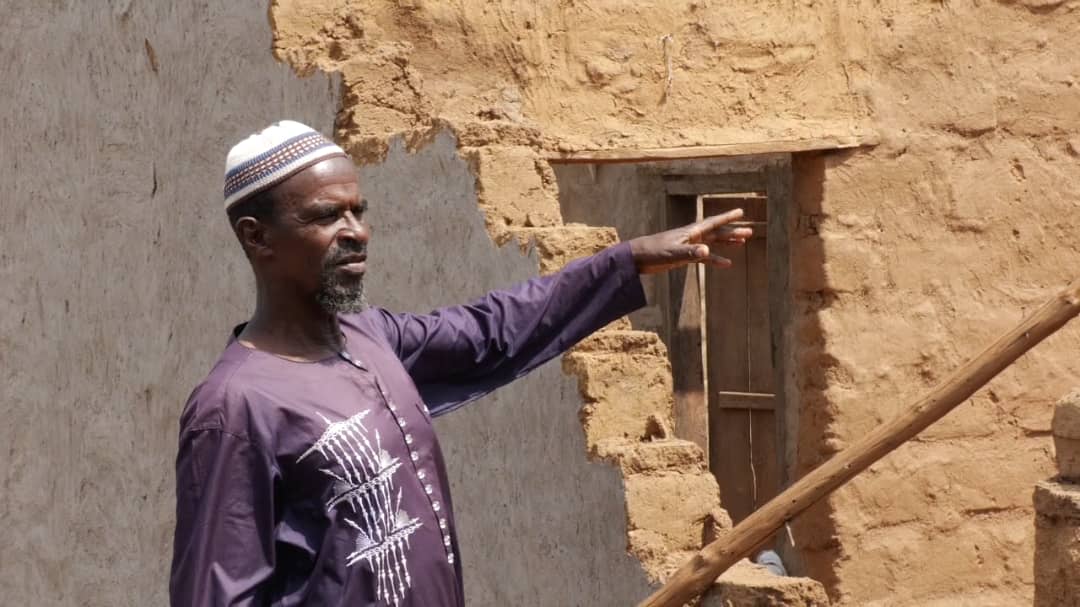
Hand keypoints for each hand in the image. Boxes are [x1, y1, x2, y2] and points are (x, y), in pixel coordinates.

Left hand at [628, 208, 752, 274]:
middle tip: (749, 232)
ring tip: (742, 243)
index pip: (712, 223)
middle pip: (717, 233)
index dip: (727, 218)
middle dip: (732, 232)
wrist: (637, 257)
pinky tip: (726, 263)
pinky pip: (704, 257)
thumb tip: (707, 252)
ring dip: (727, 243)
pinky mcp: (684, 255)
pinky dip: (715, 259)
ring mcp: (689, 246)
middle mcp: (692, 236)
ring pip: (713, 243)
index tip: (741, 211)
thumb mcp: (673, 254)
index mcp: (690, 232)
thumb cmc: (653, 252)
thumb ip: (690, 253)